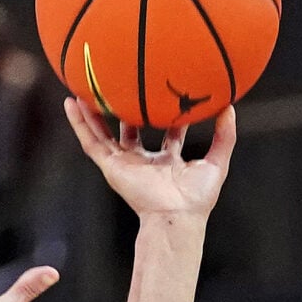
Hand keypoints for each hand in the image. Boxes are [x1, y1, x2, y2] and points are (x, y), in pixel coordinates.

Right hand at [63, 97, 236, 224]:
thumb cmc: (196, 199)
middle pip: (129, 131)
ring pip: (103, 133)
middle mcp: (142, 162)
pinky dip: (79, 123)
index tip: (166, 92)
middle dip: (125, 110)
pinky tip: (71, 103)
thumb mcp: (217, 162)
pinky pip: (91, 142)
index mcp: (166, 163)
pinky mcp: (111, 166)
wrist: (176, 215)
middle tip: (122, 86)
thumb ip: (225, 136)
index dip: (167, 114)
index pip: (166, 133)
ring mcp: (124, 164)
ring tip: (83, 88)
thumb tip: (230, 107)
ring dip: (93, 112)